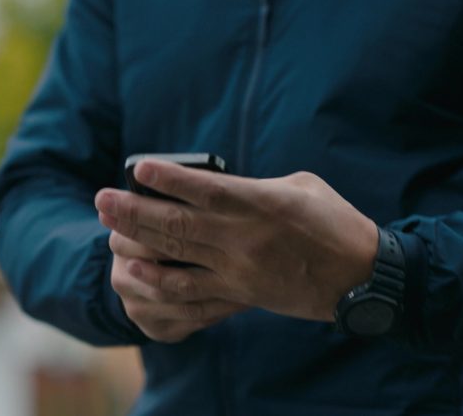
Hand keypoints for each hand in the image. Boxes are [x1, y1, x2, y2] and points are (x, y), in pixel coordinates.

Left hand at [95, 160, 377, 321]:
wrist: (361, 277)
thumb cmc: (333, 221)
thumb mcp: (301, 185)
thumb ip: (255, 184)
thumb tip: (216, 184)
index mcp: (262, 202)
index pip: (205, 189)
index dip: (168, 178)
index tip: (137, 167)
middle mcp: (245, 237)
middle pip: (178, 223)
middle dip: (134, 211)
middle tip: (101, 199)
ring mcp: (239, 269)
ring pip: (178, 255)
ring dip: (138, 242)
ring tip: (109, 229)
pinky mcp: (240, 294)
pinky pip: (192, 290)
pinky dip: (160, 280)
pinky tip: (135, 269)